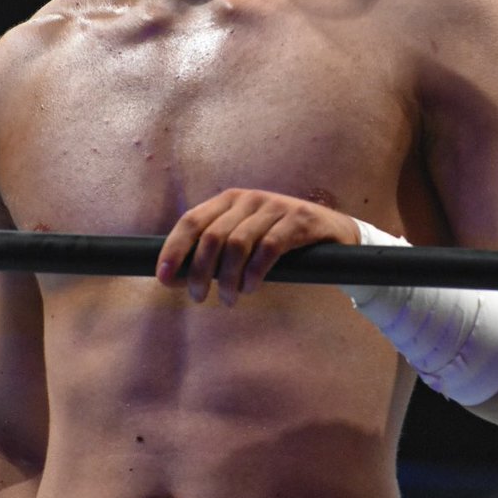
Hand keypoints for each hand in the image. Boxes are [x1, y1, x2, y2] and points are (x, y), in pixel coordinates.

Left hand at [156, 189, 359, 306]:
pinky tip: (252, 288)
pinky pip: (268, 248)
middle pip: (212, 237)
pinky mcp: (298, 220)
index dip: (174, 250)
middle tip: (199, 297)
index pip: (191, 221)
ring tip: (229, 299)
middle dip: (200, 272)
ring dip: (227, 278)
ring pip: (237, 244)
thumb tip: (175, 277)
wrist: (333, 232)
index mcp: (229, 200)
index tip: (164, 278)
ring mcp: (275, 207)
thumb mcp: (245, 238)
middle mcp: (249, 199)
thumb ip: (214, 251)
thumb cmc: (280, 240)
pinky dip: (254, 273)